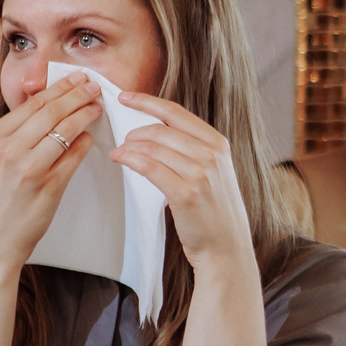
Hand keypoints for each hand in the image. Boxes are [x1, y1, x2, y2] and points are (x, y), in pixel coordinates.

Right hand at [0, 73, 101, 265]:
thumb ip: (15, 135)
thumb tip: (49, 108)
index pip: (32, 103)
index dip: (58, 88)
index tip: (76, 79)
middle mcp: (8, 149)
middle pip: (51, 111)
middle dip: (77, 94)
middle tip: (94, 86)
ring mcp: (29, 168)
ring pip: (65, 129)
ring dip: (85, 114)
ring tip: (97, 107)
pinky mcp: (48, 186)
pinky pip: (74, 156)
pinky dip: (84, 142)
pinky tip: (89, 135)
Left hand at [110, 90, 257, 281]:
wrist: (227, 248)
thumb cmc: (215, 213)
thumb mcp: (214, 172)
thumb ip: (193, 150)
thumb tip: (157, 132)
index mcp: (218, 143)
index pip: (176, 112)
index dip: (147, 101)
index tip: (125, 97)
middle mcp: (212, 154)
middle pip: (161, 129)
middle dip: (135, 132)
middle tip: (122, 140)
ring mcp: (200, 173)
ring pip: (153, 147)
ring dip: (129, 146)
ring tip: (118, 152)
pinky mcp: (186, 193)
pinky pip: (149, 167)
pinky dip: (130, 159)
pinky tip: (120, 159)